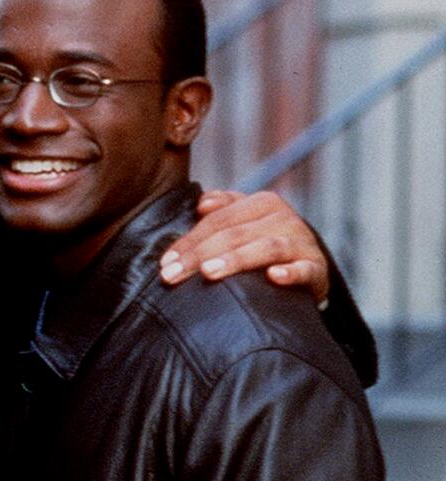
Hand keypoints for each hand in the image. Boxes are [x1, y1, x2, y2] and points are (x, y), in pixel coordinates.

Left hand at [160, 190, 329, 302]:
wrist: (309, 266)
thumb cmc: (264, 243)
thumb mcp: (244, 222)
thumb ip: (222, 209)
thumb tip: (201, 203)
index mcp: (263, 203)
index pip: (218, 221)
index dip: (189, 241)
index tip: (165, 263)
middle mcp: (284, 218)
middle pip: (234, 234)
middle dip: (199, 255)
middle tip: (172, 276)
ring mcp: (302, 243)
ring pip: (265, 248)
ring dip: (236, 260)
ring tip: (209, 272)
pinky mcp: (316, 268)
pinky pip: (305, 269)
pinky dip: (291, 272)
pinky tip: (273, 277)